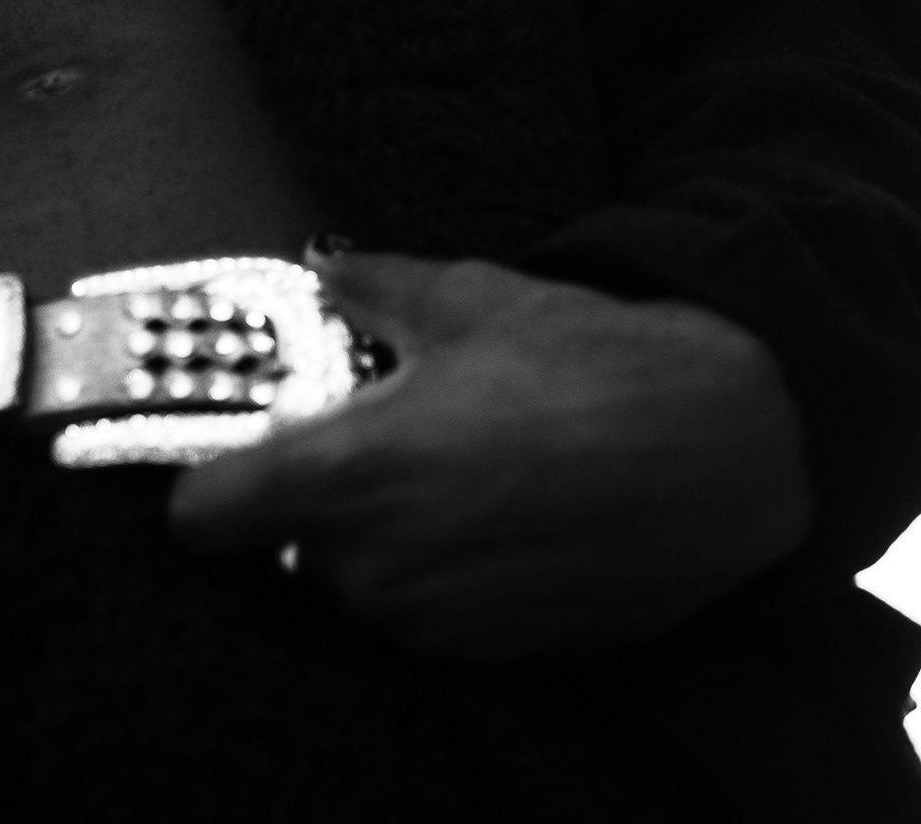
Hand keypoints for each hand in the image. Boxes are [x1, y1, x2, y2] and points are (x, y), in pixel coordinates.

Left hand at [169, 250, 812, 659]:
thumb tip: (320, 265)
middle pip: (285, 547)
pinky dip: (443, 577)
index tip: (235, 452)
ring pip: (358, 585)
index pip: (202, 519)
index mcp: (349, 473)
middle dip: (317, 498)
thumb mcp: (465, 297)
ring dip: (382, 539)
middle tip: (381, 438)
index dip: (206, 484)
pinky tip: (501, 515)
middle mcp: (376, 565)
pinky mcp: (494, 656)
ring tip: (458, 469)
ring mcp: (435, 623)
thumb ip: (368, 285)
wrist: (718, 450)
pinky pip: (427, 619)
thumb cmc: (585, 363)